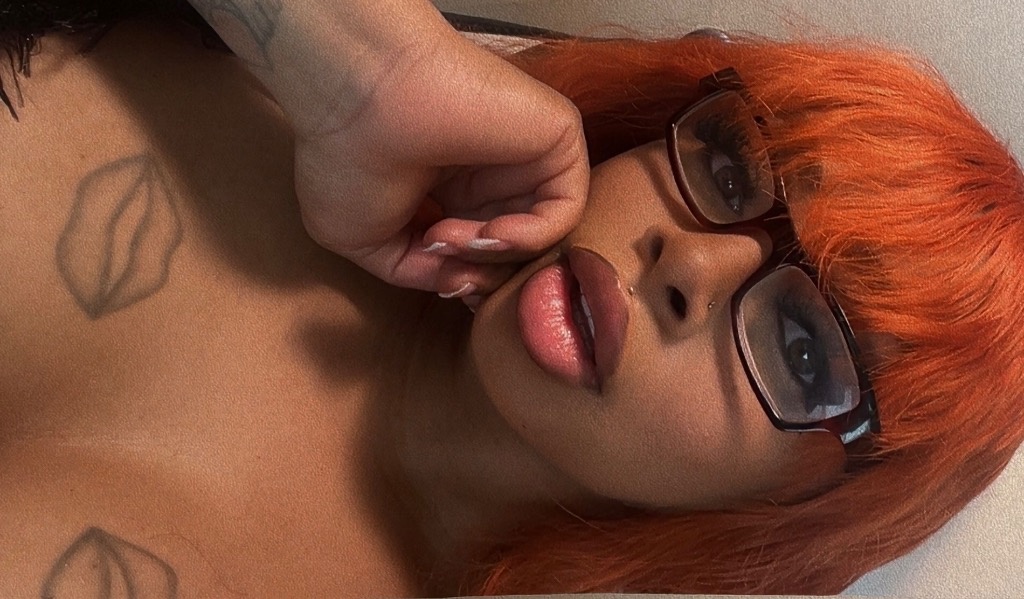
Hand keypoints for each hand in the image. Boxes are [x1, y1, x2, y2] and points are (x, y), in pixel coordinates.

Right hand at [292, 30, 589, 298]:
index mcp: (451, 191)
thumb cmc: (345, 157)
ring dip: (495, 257)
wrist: (359, 96)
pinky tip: (488, 233)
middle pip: (513, 253)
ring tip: (446, 238)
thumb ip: (418, 272)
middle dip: (479, 272)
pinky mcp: (556, 138)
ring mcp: (524, 157)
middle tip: (438, 259)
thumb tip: (462, 286)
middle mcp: (491, 174)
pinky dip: (530, 238)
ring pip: (539, 236)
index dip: (468, 281)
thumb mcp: (366, 240)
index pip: (483, 256)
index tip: (441, 284)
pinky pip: (565, 210)